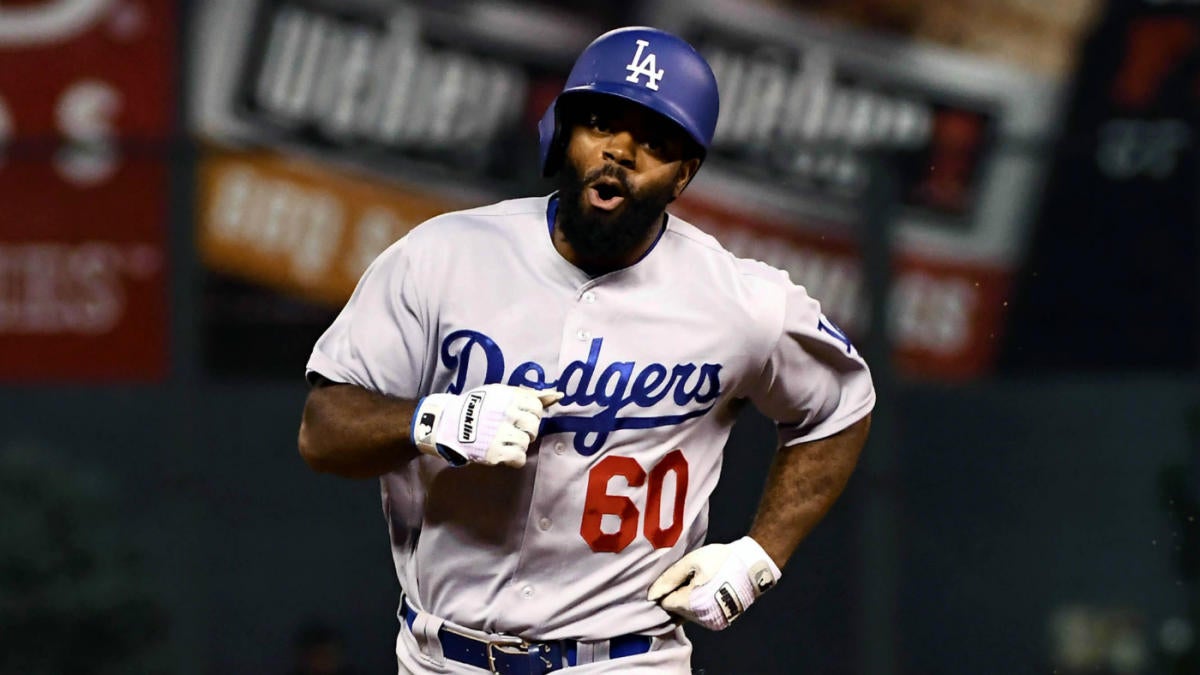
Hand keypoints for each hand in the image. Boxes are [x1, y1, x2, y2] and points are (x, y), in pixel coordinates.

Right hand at [411, 385, 561, 467]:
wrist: (446, 423)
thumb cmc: (477, 407)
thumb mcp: (500, 393)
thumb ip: (531, 394)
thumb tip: (559, 395)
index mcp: (508, 397)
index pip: (537, 407)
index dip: (530, 414)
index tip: (518, 416)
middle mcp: (506, 414)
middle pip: (534, 426)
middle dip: (526, 429)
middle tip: (511, 429)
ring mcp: (500, 433)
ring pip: (526, 442)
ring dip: (518, 444)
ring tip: (504, 440)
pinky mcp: (494, 452)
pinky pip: (519, 458)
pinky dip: (514, 458)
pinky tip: (504, 452)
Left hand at [647, 536, 781, 630]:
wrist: (751, 566)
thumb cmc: (720, 560)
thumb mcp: (691, 562)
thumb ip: (669, 579)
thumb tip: (651, 595)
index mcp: (692, 603)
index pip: (666, 603)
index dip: (668, 589)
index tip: (678, 577)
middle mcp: (702, 618)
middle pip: (676, 610)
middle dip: (678, 595)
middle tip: (691, 577)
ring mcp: (712, 622)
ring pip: (688, 614)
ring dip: (689, 601)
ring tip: (702, 583)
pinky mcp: (721, 622)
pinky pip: (701, 617)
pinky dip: (700, 606)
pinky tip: (708, 591)